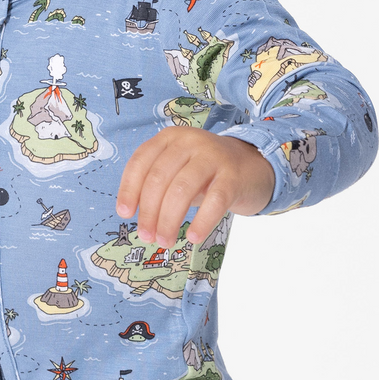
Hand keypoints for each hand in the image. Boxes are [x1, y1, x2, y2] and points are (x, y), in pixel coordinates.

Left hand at [115, 126, 275, 247]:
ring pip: (182, 189)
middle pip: (159, 178)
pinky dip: (201, 221)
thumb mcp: (179, 170)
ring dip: (169, 220)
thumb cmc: (207, 174)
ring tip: (165, 241)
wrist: (254, 166)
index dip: (129, 189)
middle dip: (149, 211)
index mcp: (170, 138)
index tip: (125, 214)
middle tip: (147, 236)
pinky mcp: (233, 176)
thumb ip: (158, 185)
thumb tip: (137, 218)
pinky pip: (215, 200)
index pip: (141, 162)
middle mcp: (190, 142)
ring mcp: (213, 156)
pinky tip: (193, 237)